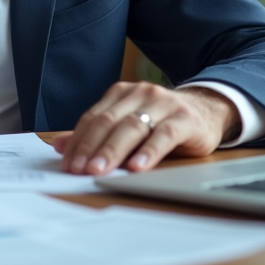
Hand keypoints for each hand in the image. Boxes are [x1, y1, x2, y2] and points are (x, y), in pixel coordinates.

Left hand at [52, 82, 239, 174]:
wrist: (206, 111)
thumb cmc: (161, 122)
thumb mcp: (127, 126)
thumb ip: (96, 135)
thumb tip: (58, 145)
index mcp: (122, 93)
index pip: (93, 118)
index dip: (78, 141)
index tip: (67, 164)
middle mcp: (141, 93)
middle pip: (110, 121)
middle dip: (92, 147)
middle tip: (79, 170)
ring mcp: (164, 103)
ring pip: (133, 127)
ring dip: (114, 151)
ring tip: (100, 170)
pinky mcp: (185, 119)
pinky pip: (164, 134)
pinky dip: (149, 151)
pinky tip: (138, 167)